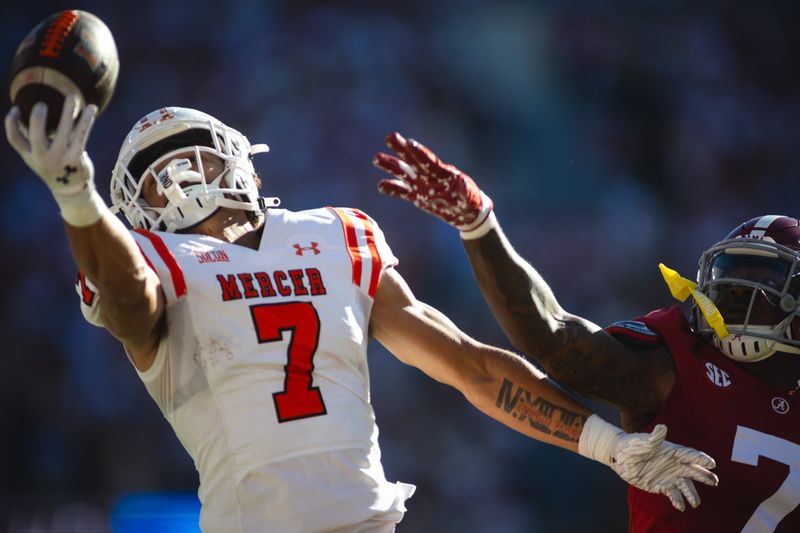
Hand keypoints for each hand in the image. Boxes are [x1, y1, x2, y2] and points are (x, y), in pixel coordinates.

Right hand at [6, 94, 104, 226]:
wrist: (71, 189)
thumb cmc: (52, 165)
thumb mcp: (36, 156)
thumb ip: (30, 138)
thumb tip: (27, 113)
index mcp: (30, 156)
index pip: (15, 139)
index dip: (11, 123)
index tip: (16, 109)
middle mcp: (44, 158)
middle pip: (36, 138)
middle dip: (37, 121)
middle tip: (40, 104)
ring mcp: (61, 158)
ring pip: (64, 132)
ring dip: (68, 113)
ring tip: (72, 96)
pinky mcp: (77, 156)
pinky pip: (82, 135)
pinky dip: (86, 120)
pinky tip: (91, 108)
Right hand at [373, 132, 493, 235]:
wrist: (465, 212)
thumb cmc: (470, 200)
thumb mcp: (469, 196)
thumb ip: (464, 191)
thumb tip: (462, 185)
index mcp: (442, 173)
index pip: (429, 161)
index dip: (419, 152)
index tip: (409, 142)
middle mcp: (429, 175)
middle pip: (413, 160)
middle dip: (401, 149)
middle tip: (390, 137)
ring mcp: (421, 184)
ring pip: (403, 173)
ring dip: (390, 165)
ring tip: (377, 157)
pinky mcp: (417, 195)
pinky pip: (402, 192)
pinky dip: (392, 189)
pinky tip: (380, 185)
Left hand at [610, 424, 717, 511]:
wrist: (619, 457)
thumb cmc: (632, 445)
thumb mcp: (643, 441)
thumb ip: (654, 437)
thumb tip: (662, 427)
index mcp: (672, 451)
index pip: (690, 455)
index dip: (701, 459)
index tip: (712, 464)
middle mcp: (674, 464)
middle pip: (693, 471)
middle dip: (704, 476)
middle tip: (715, 481)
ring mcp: (669, 475)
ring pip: (685, 485)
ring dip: (691, 493)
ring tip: (696, 503)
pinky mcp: (661, 485)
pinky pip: (673, 493)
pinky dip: (677, 500)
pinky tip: (681, 506)